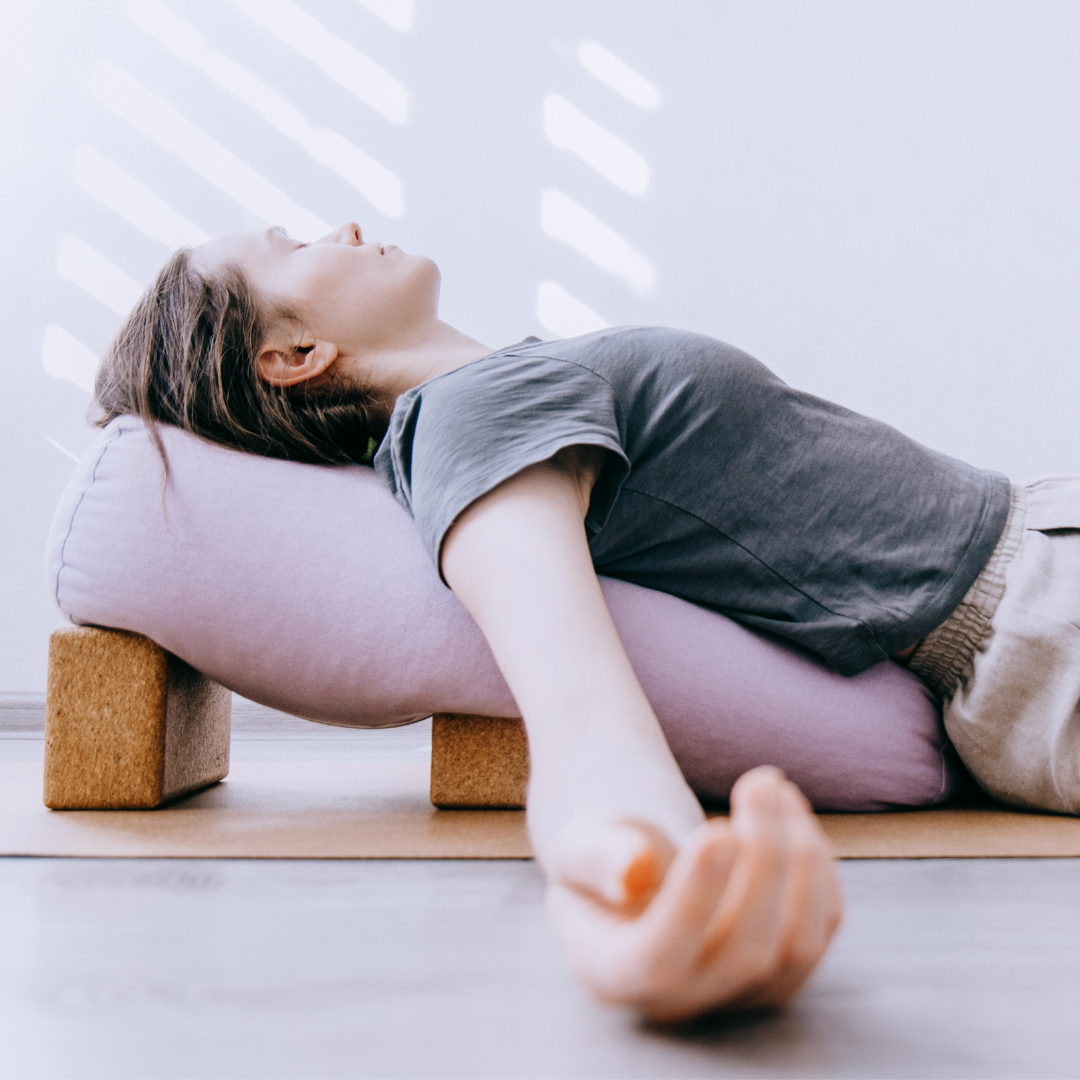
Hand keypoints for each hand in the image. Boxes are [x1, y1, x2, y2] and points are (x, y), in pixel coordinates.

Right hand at [545, 766, 843, 1021]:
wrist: (631, 858)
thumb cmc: (600, 846)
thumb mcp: (579, 842)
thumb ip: (599, 857)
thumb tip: (635, 872)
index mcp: (614, 972)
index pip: (661, 958)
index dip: (695, 899)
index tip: (716, 829)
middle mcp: (681, 999)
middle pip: (745, 953)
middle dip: (765, 859)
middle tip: (758, 781)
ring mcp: (737, 992)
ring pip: (797, 945)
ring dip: (799, 856)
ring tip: (771, 786)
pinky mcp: (782, 969)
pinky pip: (822, 928)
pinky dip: (817, 864)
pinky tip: (789, 811)